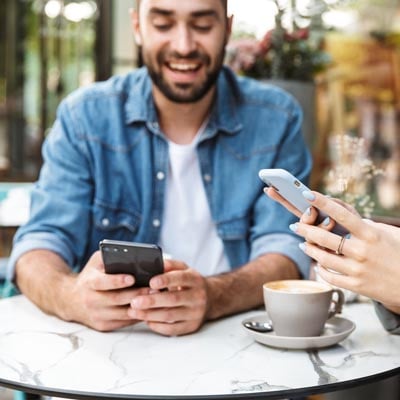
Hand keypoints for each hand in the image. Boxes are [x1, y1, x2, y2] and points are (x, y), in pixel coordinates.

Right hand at [68, 251, 147, 330]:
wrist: (71, 300)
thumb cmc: (90, 277)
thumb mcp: (96, 262)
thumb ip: (110, 256)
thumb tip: (132, 255)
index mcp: (89, 282)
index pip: (102, 282)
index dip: (117, 281)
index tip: (132, 278)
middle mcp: (90, 300)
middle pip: (116, 299)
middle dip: (135, 294)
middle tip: (152, 289)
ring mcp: (97, 315)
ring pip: (122, 313)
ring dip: (140, 307)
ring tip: (154, 298)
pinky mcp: (103, 325)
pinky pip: (124, 322)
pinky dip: (137, 316)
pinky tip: (148, 308)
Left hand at [127, 259, 207, 335]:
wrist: (211, 299)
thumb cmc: (190, 283)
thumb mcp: (184, 269)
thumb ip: (170, 265)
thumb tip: (155, 263)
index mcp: (195, 279)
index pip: (181, 278)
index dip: (166, 280)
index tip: (151, 282)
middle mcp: (198, 296)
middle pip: (174, 299)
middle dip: (152, 301)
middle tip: (135, 301)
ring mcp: (196, 313)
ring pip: (171, 316)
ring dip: (150, 314)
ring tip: (134, 311)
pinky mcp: (192, 326)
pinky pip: (172, 329)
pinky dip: (157, 326)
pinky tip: (146, 320)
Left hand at [291, 191, 399, 309]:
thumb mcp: (389, 234)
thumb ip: (367, 225)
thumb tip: (345, 218)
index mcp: (371, 234)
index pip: (342, 214)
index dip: (323, 203)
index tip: (307, 194)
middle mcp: (362, 251)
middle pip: (325, 237)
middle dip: (305, 230)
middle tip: (294, 225)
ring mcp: (357, 270)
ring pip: (323, 258)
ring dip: (309, 250)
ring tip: (303, 244)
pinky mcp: (355, 286)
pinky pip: (329, 276)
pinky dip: (320, 269)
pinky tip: (317, 263)